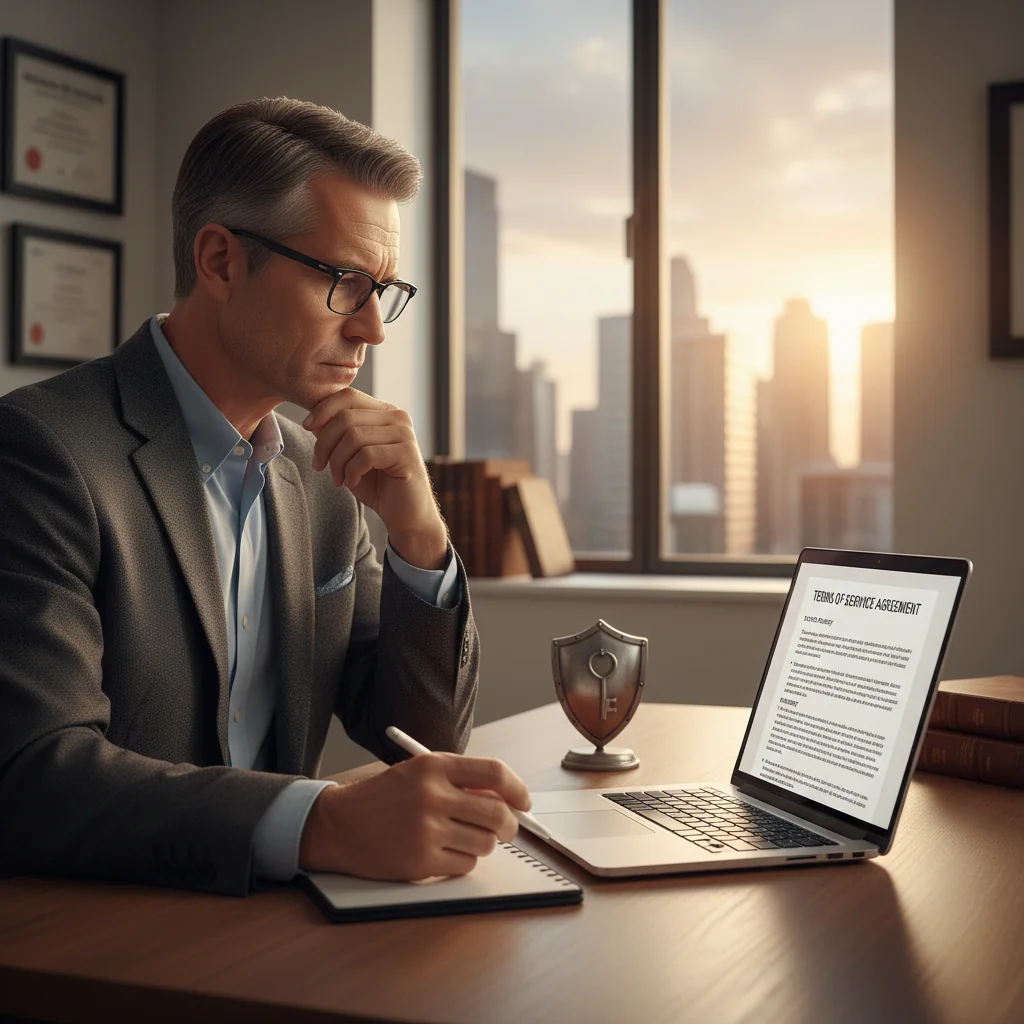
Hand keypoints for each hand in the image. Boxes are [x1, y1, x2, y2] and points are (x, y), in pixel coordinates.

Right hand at [298, 753, 531, 879]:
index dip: (517, 789)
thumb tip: (506, 798)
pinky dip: (463, 861)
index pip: (494, 773)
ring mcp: (426, 830)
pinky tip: (445, 852)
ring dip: (483, 843)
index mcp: (434, 766)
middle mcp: (432, 795)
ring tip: (464, 838)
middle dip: (510, 824)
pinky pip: (465, 865)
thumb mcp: (418, 774)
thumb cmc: (383, 798)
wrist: (338, 824)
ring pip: (485, 842)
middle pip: (497, 813)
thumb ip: (459, 781)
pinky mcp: (420, 861)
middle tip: (507, 828)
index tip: (524, 801)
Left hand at [303, 388, 446, 569]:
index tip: (307, 427)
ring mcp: (404, 434)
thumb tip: (313, 419)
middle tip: (318, 466)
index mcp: (384, 412)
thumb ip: (336, 434)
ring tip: (336, 478)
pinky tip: (352, 482)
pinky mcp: (406, 454)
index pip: (348, 395)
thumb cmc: (378, 484)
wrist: (406, 514)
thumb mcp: (350, 455)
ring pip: (353, 436)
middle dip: (324, 443)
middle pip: (346, 417)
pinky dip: (352, 472)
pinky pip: (366, 456)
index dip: (323, 409)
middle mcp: (397, 417)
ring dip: (336, 461)